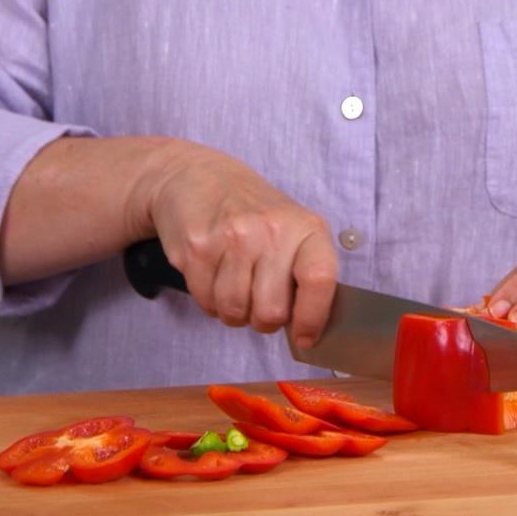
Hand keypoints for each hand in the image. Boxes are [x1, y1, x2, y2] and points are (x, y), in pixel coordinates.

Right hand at [142, 142, 339, 350]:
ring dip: (234, 312)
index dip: (313, 317)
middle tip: (260, 303)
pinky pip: (206, 302)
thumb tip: (310, 330)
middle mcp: (270, 231)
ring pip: (234, 312)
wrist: (197, 178)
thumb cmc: (253, 212)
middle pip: (271, 312)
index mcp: (305, 227)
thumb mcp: (293, 228)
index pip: (319, 279)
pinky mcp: (197, 248)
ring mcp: (231, 238)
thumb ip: (306, 272)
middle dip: (264, 320)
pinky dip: (210, 301)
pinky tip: (213, 276)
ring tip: (235, 285)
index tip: (305, 337)